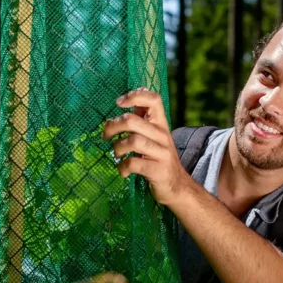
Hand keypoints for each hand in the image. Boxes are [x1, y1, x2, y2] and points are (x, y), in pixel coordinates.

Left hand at [102, 88, 189, 206]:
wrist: (177, 186)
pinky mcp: (158, 170)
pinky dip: (123, 167)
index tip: (118, 103)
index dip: (134, 96)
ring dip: (117, 148)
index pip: (153, 99)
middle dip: (113, 126)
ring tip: (117, 154)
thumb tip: (125, 101)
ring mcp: (161, 153)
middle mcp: (162, 135)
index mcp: (160, 123)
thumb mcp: (154, 136)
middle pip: (132, 121)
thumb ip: (142, 120)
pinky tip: (123, 171)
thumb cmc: (159, 158)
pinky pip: (134, 164)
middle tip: (106, 135)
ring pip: (133, 141)